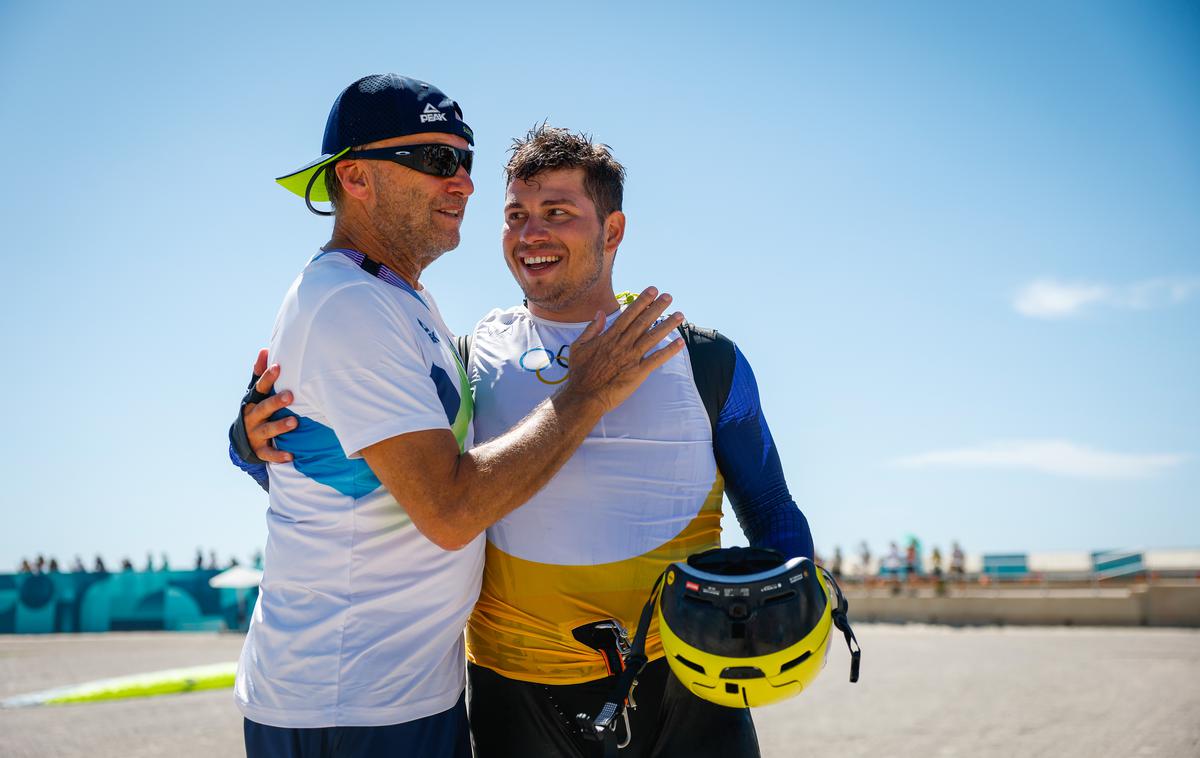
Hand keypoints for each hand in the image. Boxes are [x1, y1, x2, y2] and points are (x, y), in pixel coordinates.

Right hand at [242, 348, 295, 462]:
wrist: (243, 440)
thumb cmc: (257, 410)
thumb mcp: (256, 394)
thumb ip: (260, 374)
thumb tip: (264, 349)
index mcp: (253, 401)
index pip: (260, 388)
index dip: (267, 377)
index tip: (278, 367)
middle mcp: (253, 417)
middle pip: (264, 408)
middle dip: (276, 402)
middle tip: (290, 396)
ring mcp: (255, 434)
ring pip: (267, 430)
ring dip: (280, 426)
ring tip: (294, 422)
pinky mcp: (259, 450)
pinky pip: (269, 453)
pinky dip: (278, 455)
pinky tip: (290, 455)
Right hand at [562, 287, 683, 413]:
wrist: (584, 396)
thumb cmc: (580, 373)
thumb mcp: (579, 346)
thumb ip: (592, 329)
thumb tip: (600, 313)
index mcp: (609, 336)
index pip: (629, 314)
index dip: (642, 301)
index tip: (652, 291)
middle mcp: (623, 344)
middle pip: (643, 322)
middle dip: (657, 307)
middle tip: (669, 296)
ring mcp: (631, 358)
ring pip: (652, 337)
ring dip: (667, 325)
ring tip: (680, 315)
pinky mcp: (638, 372)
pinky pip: (656, 359)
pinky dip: (669, 351)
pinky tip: (680, 343)